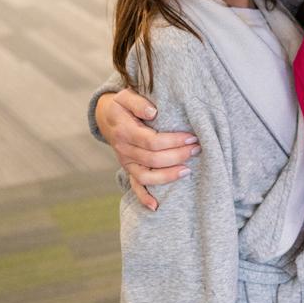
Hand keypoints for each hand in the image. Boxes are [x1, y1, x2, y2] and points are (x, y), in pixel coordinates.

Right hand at [95, 88, 199, 209]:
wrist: (107, 117)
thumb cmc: (121, 105)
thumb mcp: (125, 96)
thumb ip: (138, 102)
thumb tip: (153, 112)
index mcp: (125, 131)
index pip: (152, 141)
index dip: (173, 141)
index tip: (192, 136)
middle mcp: (124, 150)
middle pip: (153, 159)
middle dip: (178, 155)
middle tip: (197, 148)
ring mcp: (126, 162)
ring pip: (146, 176)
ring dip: (168, 176)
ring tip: (188, 170)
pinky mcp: (129, 169)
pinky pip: (135, 186)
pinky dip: (144, 197)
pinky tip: (156, 206)